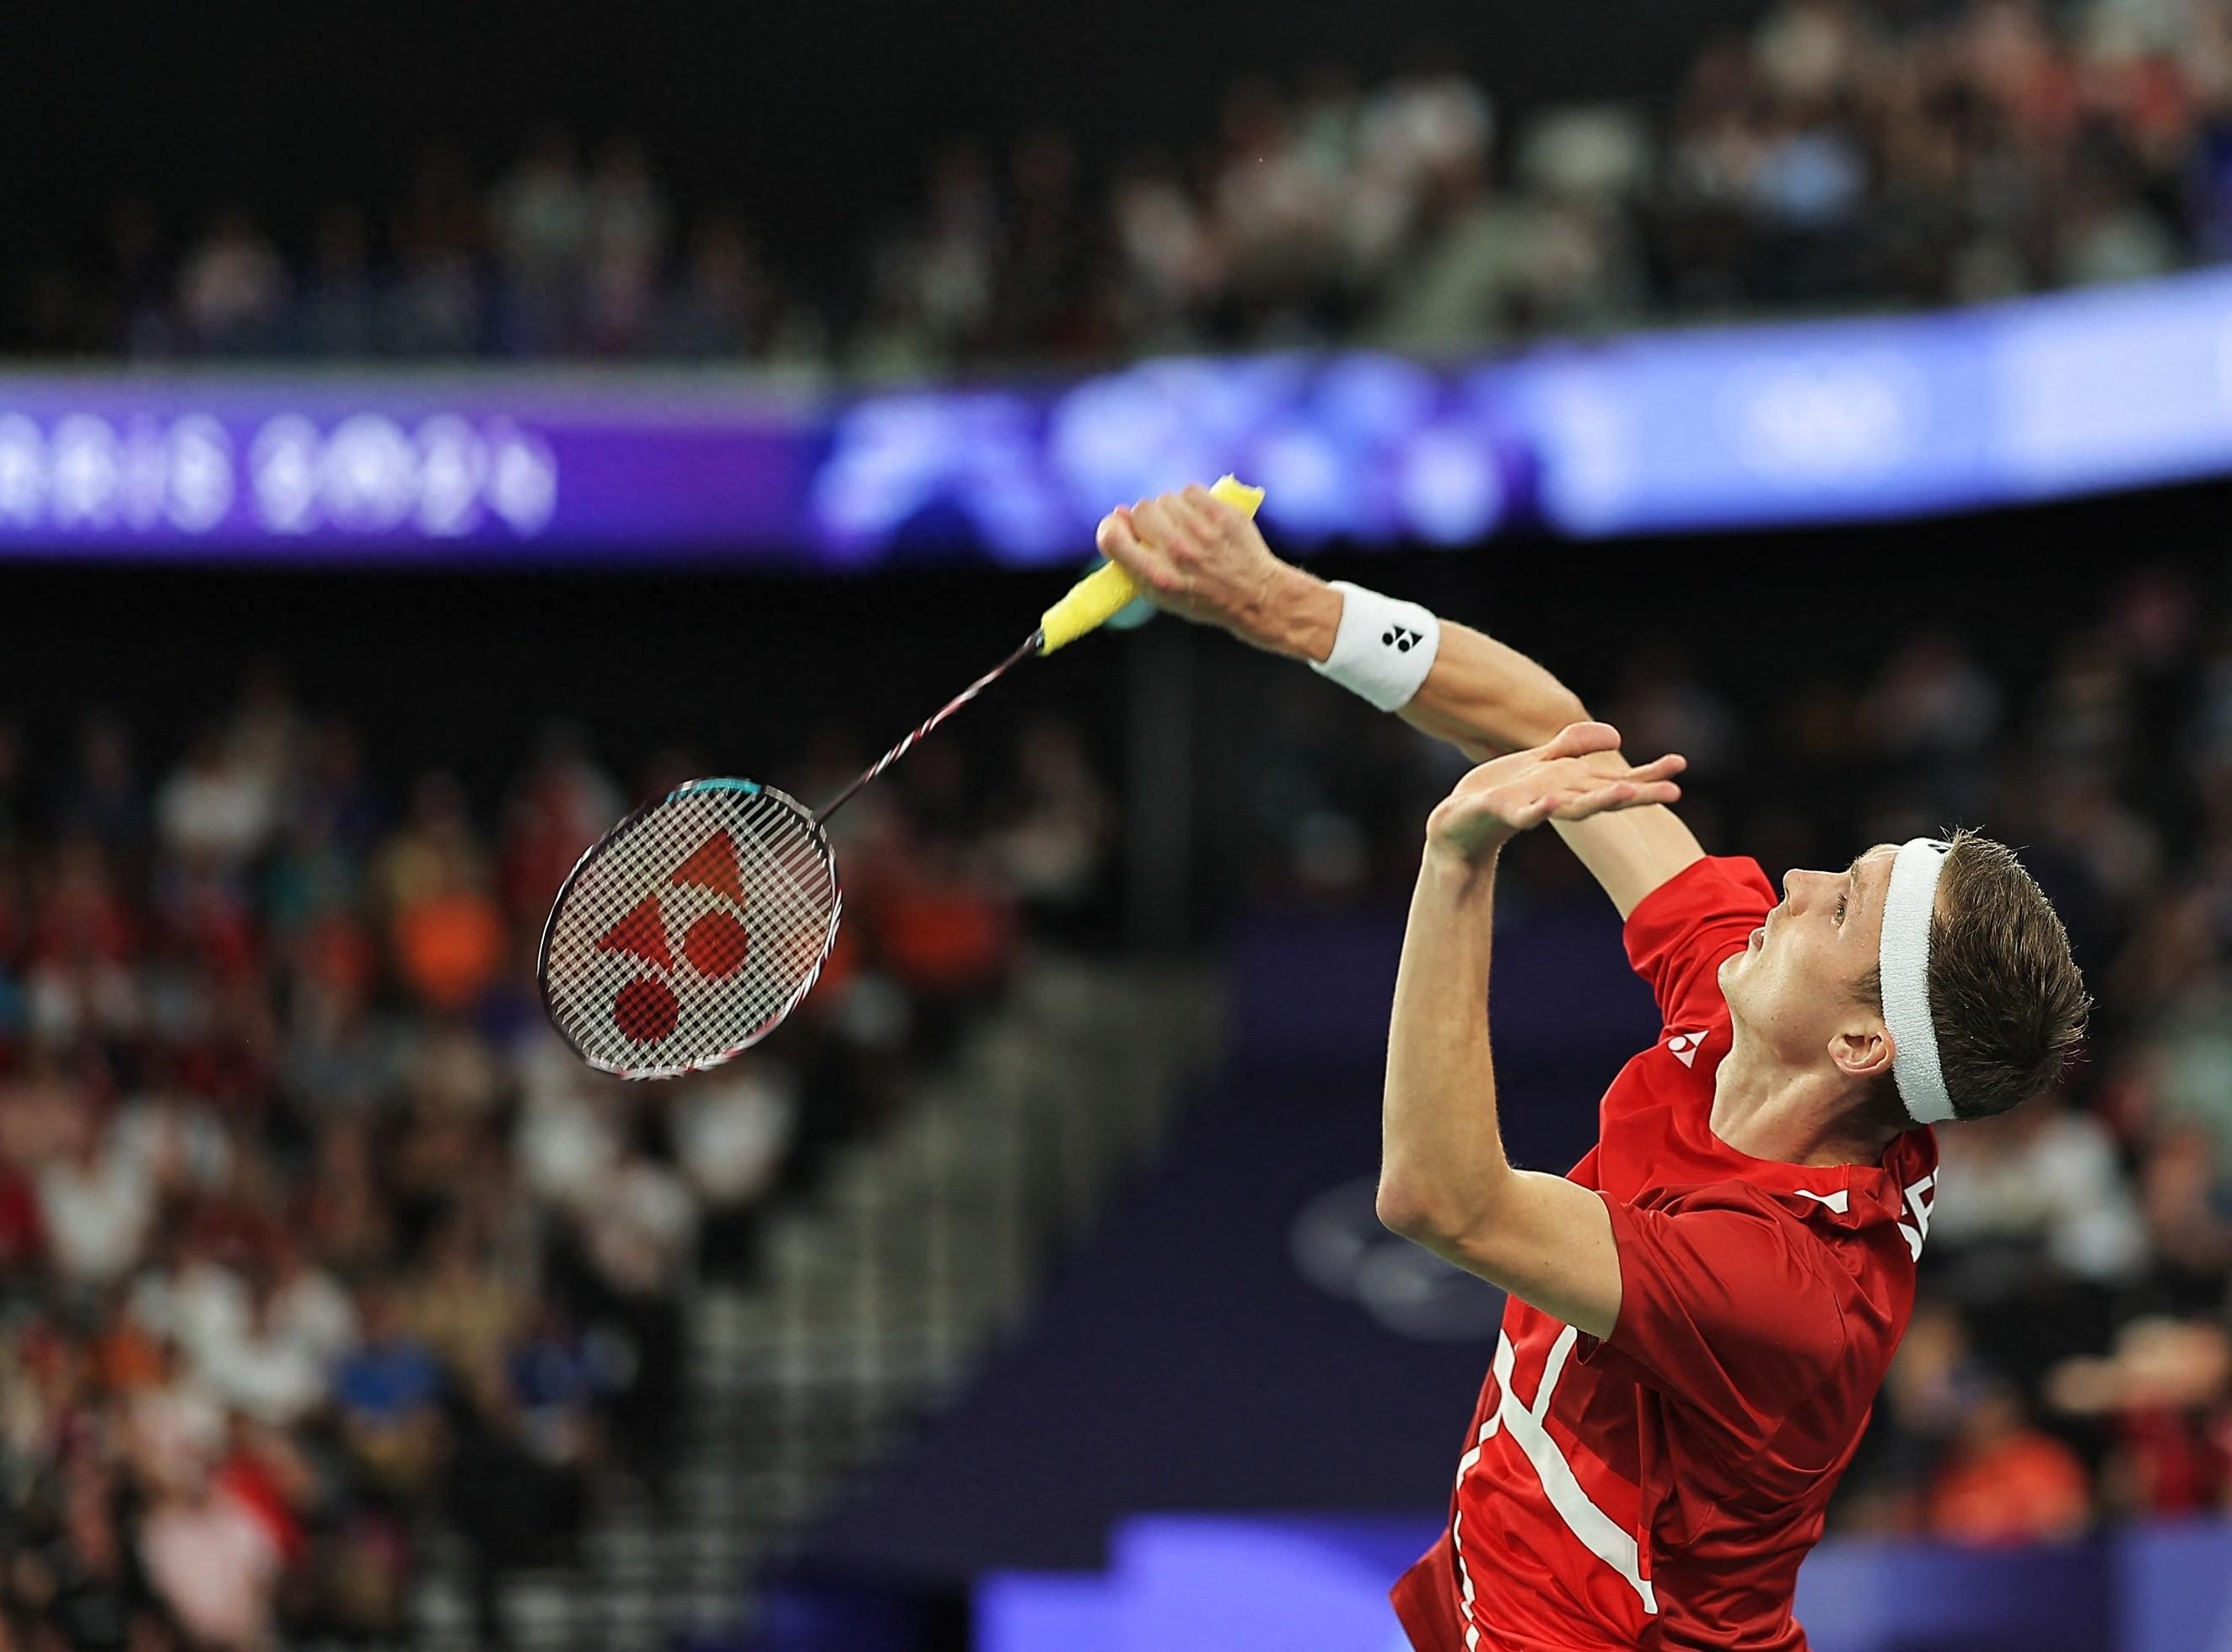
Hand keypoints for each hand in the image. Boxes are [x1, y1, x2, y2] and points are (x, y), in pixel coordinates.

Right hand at [1093, 484, 1300, 643]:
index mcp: (1156, 577)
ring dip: (1171, 510)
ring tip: (1187, 530)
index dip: (1110, 527)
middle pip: (1140, 510)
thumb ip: (1135, 559)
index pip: (1112, 537)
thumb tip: (1118, 514)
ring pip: (1165, 498)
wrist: (1254, 595)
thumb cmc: (1202, 597)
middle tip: (1162, 534)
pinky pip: (1190, 491)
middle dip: (1146, 519)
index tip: (1119, 527)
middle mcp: (1176, 553)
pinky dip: (1192, 501)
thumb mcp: (1161, 594)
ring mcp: (1201, 532)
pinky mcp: (1221, 515)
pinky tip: (1201, 520)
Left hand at [1426, 722, 1684, 865]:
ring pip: (1572, 808)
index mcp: (1571, 788)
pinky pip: (1525, 814)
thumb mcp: (1541, 762)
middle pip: (1604, 797)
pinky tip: (1552, 803)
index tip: (1681, 764)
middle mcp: (1560, 801)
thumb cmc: (1502, 793)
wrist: (1458, 821)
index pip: (1617, 781)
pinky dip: (1539, 810)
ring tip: (1626, 795)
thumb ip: (1575, 747)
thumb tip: (1617, 736)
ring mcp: (1534, 809)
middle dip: (1638, 795)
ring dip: (1599, 801)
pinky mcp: (1504, 814)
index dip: (1648, 774)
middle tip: (1674, 793)